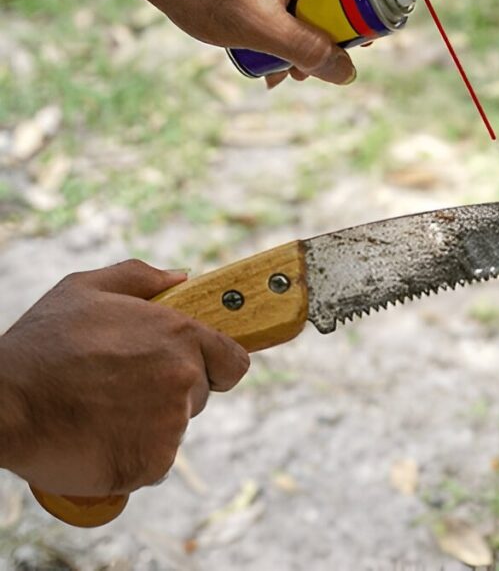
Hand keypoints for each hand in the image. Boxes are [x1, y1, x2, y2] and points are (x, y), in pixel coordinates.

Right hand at [0, 260, 248, 495]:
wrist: (0, 404)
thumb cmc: (42, 345)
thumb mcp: (86, 290)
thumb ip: (141, 279)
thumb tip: (183, 278)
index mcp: (180, 336)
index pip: (233, 362)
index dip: (215, 366)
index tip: (195, 370)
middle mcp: (184, 379)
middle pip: (200, 395)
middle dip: (170, 393)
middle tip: (120, 388)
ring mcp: (170, 424)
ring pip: (175, 429)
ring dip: (148, 426)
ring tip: (101, 412)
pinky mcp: (152, 462)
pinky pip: (156, 463)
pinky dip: (133, 457)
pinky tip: (98, 439)